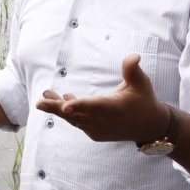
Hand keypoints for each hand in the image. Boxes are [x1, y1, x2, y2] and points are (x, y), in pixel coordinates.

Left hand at [35, 54, 169, 142]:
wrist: (149, 126)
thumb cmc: (143, 100)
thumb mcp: (141, 82)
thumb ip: (132, 69)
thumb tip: (133, 56)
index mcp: (115, 108)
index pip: (95, 107)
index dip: (80, 106)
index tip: (64, 106)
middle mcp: (105, 122)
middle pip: (77, 115)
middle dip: (57, 108)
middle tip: (40, 102)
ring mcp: (98, 129)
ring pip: (74, 119)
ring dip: (58, 107)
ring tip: (46, 95)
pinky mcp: (94, 133)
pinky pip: (77, 122)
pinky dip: (68, 113)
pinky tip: (61, 100)